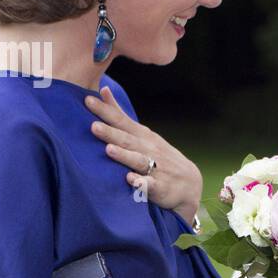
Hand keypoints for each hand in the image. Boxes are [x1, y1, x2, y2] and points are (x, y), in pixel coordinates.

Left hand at [86, 85, 202, 222]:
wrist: (189, 183)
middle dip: (111, 133)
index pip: (122, 121)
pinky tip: (131, 180)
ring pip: (139, 160)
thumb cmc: (159, 155)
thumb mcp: (143, 133)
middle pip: (128, 140)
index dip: (106, 111)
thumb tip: (103, 90)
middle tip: (93, 126)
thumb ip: (121, 115)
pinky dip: (142, 183)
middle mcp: (149, 149)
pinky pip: (150, 185)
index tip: (88, 100)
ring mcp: (156, 168)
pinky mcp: (161, 187)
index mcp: (142, 136)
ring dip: (125, 155)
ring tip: (109, 150)